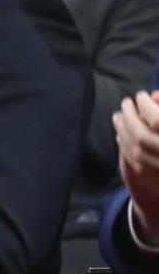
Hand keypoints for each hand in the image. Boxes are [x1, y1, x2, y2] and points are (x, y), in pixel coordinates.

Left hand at [116, 92, 158, 240]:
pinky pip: (131, 159)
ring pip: (134, 148)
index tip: (142, 96)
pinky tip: (120, 133)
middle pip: (142, 135)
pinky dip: (124, 143)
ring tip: (119, 114)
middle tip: (127, 102)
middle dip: (131, 116)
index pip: (157, 121)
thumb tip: (154, 95)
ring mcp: (157, 169)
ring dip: (123, 128)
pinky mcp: (150, 178)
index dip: (147, 106)